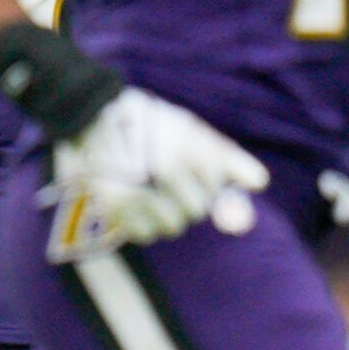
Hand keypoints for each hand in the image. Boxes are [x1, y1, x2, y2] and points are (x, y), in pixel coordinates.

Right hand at [44, 87, 269, 251]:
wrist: (90, 115)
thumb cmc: (147, 122)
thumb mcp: (187, 130)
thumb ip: (224, 155)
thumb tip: (259, 183)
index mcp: (182, 152)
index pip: (213, 186)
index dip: (208, 179)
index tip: (194, 168)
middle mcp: (158, 175)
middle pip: (194, 210)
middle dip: (190, 199)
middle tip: (170, 181)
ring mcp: (132, 194)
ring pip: (171, 226)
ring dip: (168, 214)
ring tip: (155, 193)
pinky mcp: (111, 208)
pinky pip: (144, 234)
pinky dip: (146, 224)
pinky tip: (140, 205)